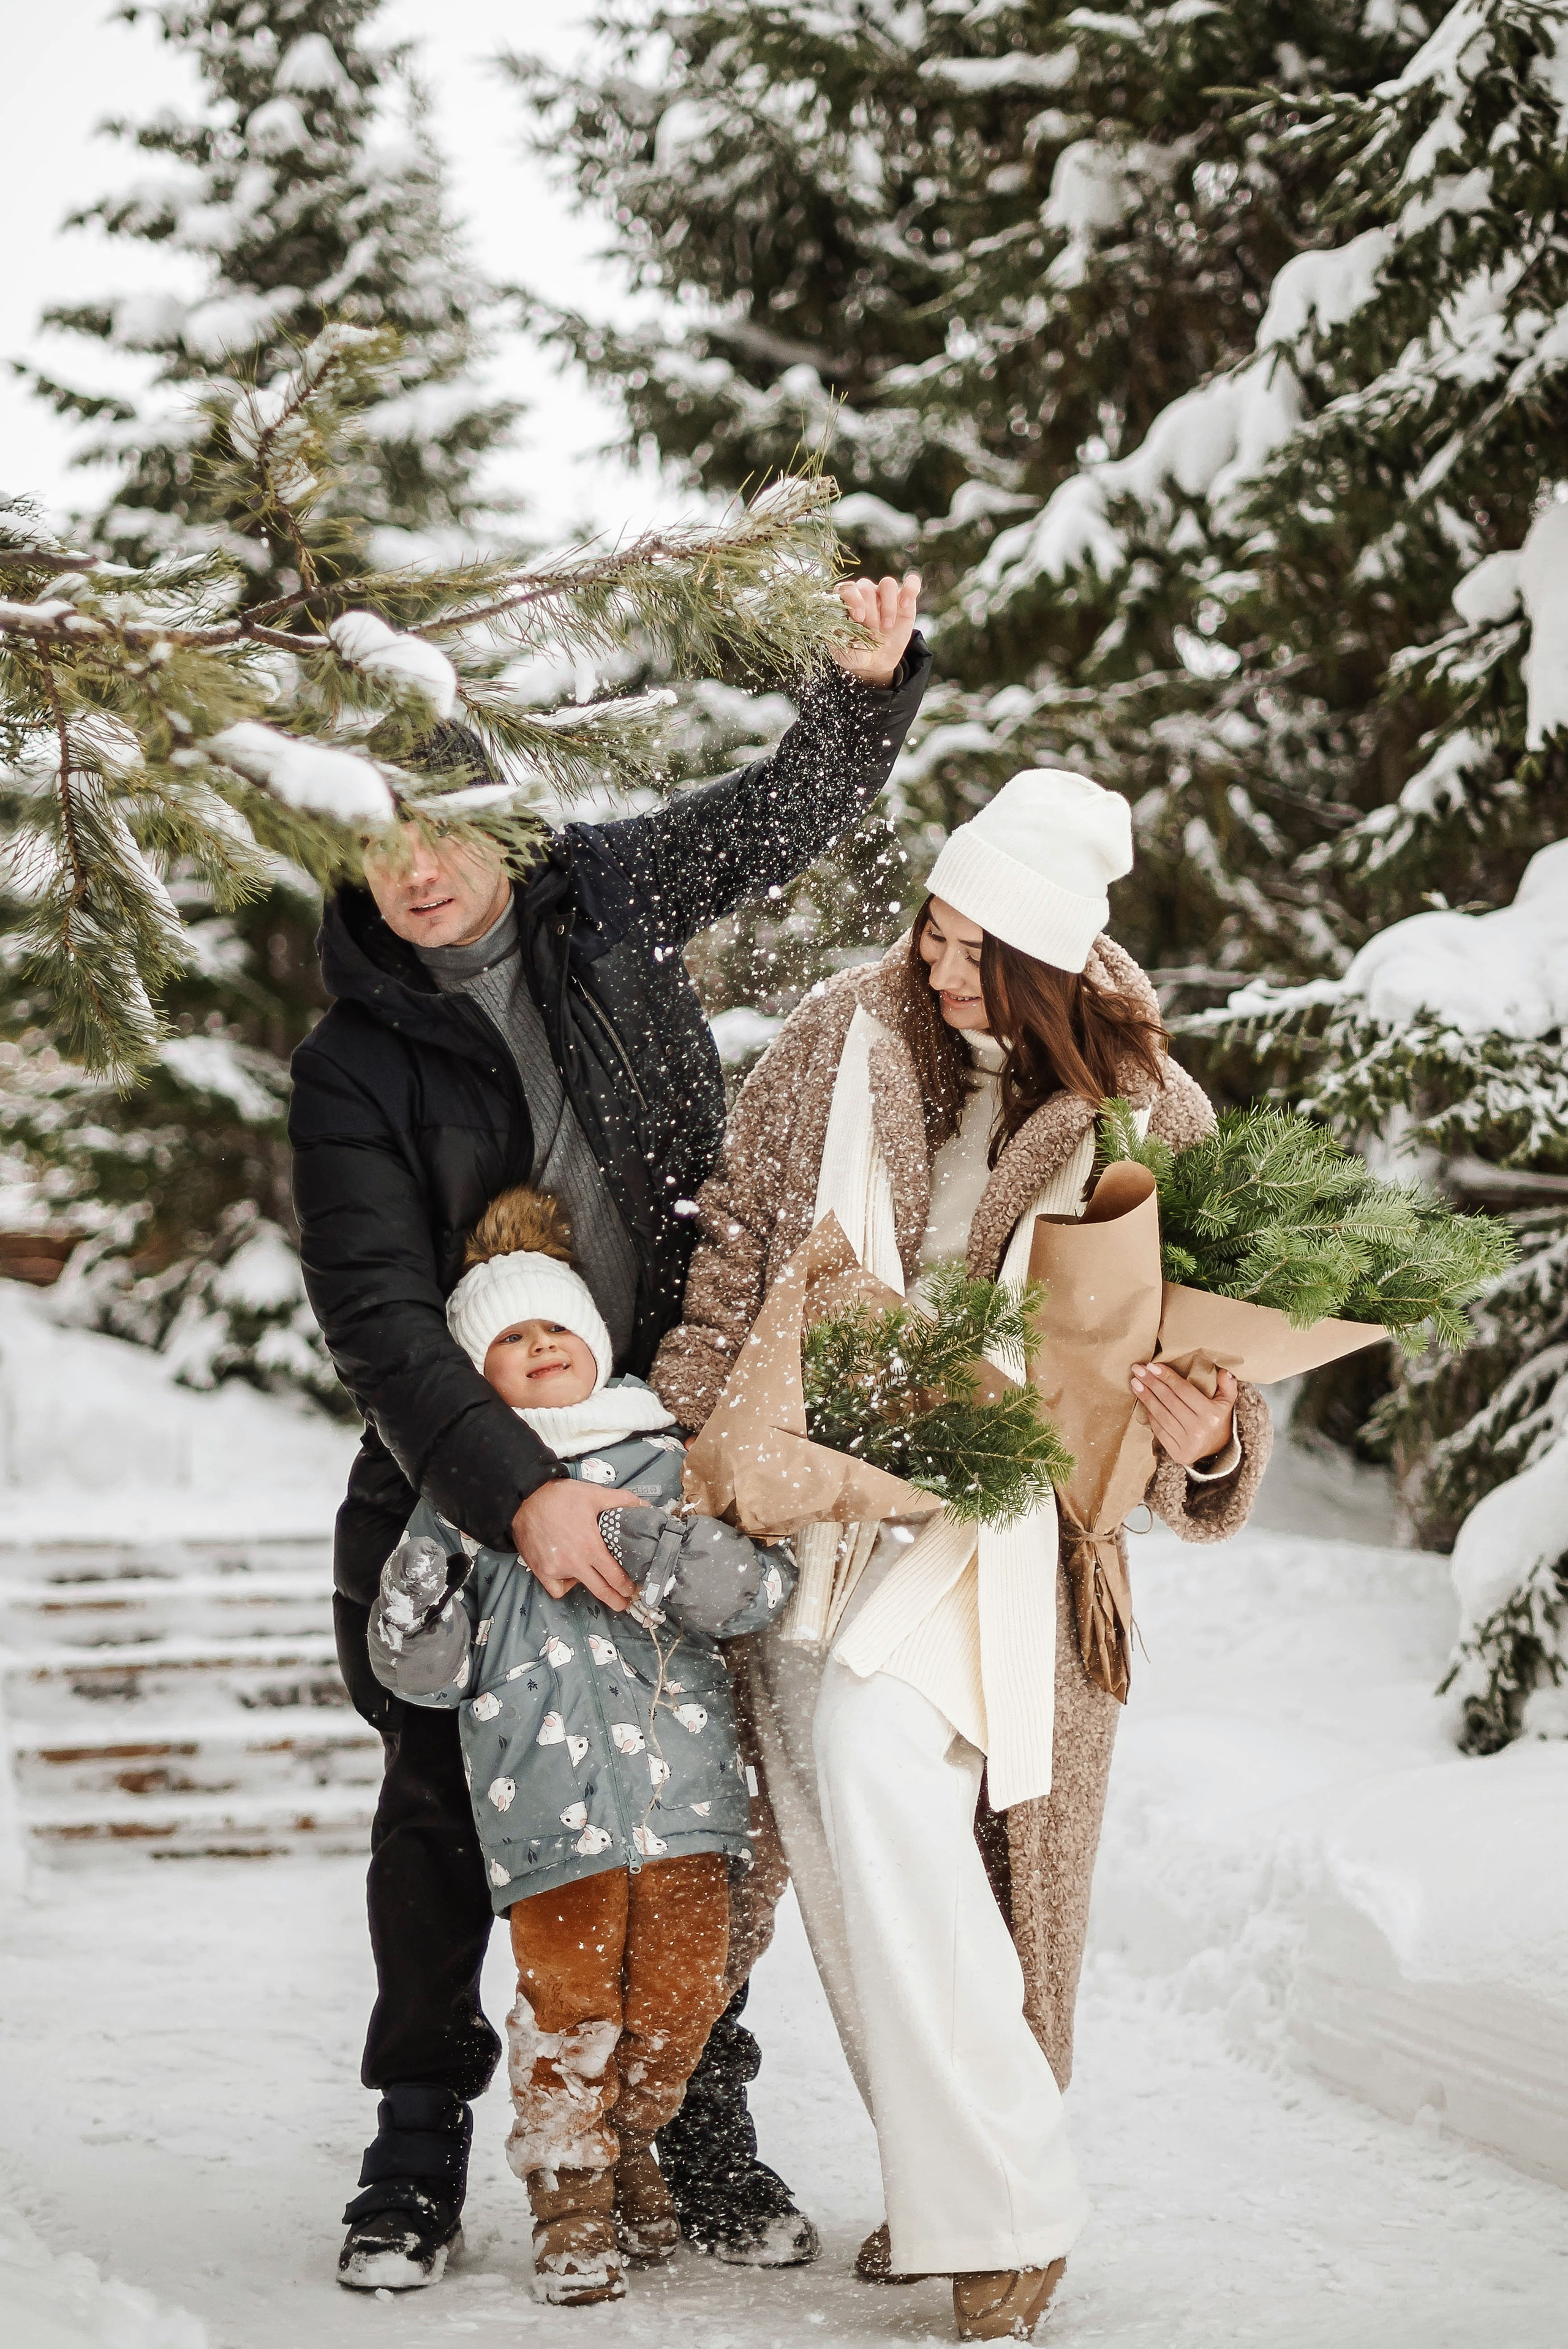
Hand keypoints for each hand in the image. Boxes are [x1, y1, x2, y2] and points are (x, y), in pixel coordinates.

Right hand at [511, 1480, 641, 1610]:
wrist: (526, 1498)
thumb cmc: (560, 1497)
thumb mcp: (595, 1494)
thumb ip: (622, 1500)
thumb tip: (644, 1506)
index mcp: (590, 1546)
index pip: (615, 1576)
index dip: (626, 1587)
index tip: (632, 1590)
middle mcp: (574, 1562)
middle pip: (600, 1590)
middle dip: (616, 1600)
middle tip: (623, 1603)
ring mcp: (556, 1569)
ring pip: (578, 1587)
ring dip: (588, 1583)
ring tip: (591, 1573)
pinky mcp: (541, 1571)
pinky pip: (557, 1588)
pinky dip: (565, 1584)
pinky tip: (569, 1572)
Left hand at [832, 572, 920, 684]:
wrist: (874, 664)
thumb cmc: (855, 652)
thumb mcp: (842, 647)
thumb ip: (836, 632)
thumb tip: (834, 620)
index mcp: (846, 601)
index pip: (847, 588)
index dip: (853, 600)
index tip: (858, 618)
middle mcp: (865, 594)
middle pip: (867, 588)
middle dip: (870, 613)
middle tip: (872, 633)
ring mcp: (885, 596)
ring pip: (887, 584)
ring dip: (888, 605)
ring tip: (887, 627)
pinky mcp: (905, 601)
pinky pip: (911, 583)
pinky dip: (910, 589)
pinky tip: (905, 604)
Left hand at [1129, 1362, 1237, 1468]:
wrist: (1219, 1451)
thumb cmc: (1218, 1420)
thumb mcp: (1227, 1402)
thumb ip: (1227, 1385)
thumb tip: (1224, 1370)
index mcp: (1211, 1414)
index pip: (1183, 1391)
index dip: (1166, 1377)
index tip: (1152, 1365)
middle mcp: (1199, 1429)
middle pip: (1169, 1401)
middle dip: (1151, 1383)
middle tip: (1138, 1370)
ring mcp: (1187, 1443)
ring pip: (1161, 1415)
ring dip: (1146, 1398)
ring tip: (1135, 1383)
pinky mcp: (1178, 1453)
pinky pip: (1159, 1431)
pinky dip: (1150, 1416)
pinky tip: (1144, 1403)